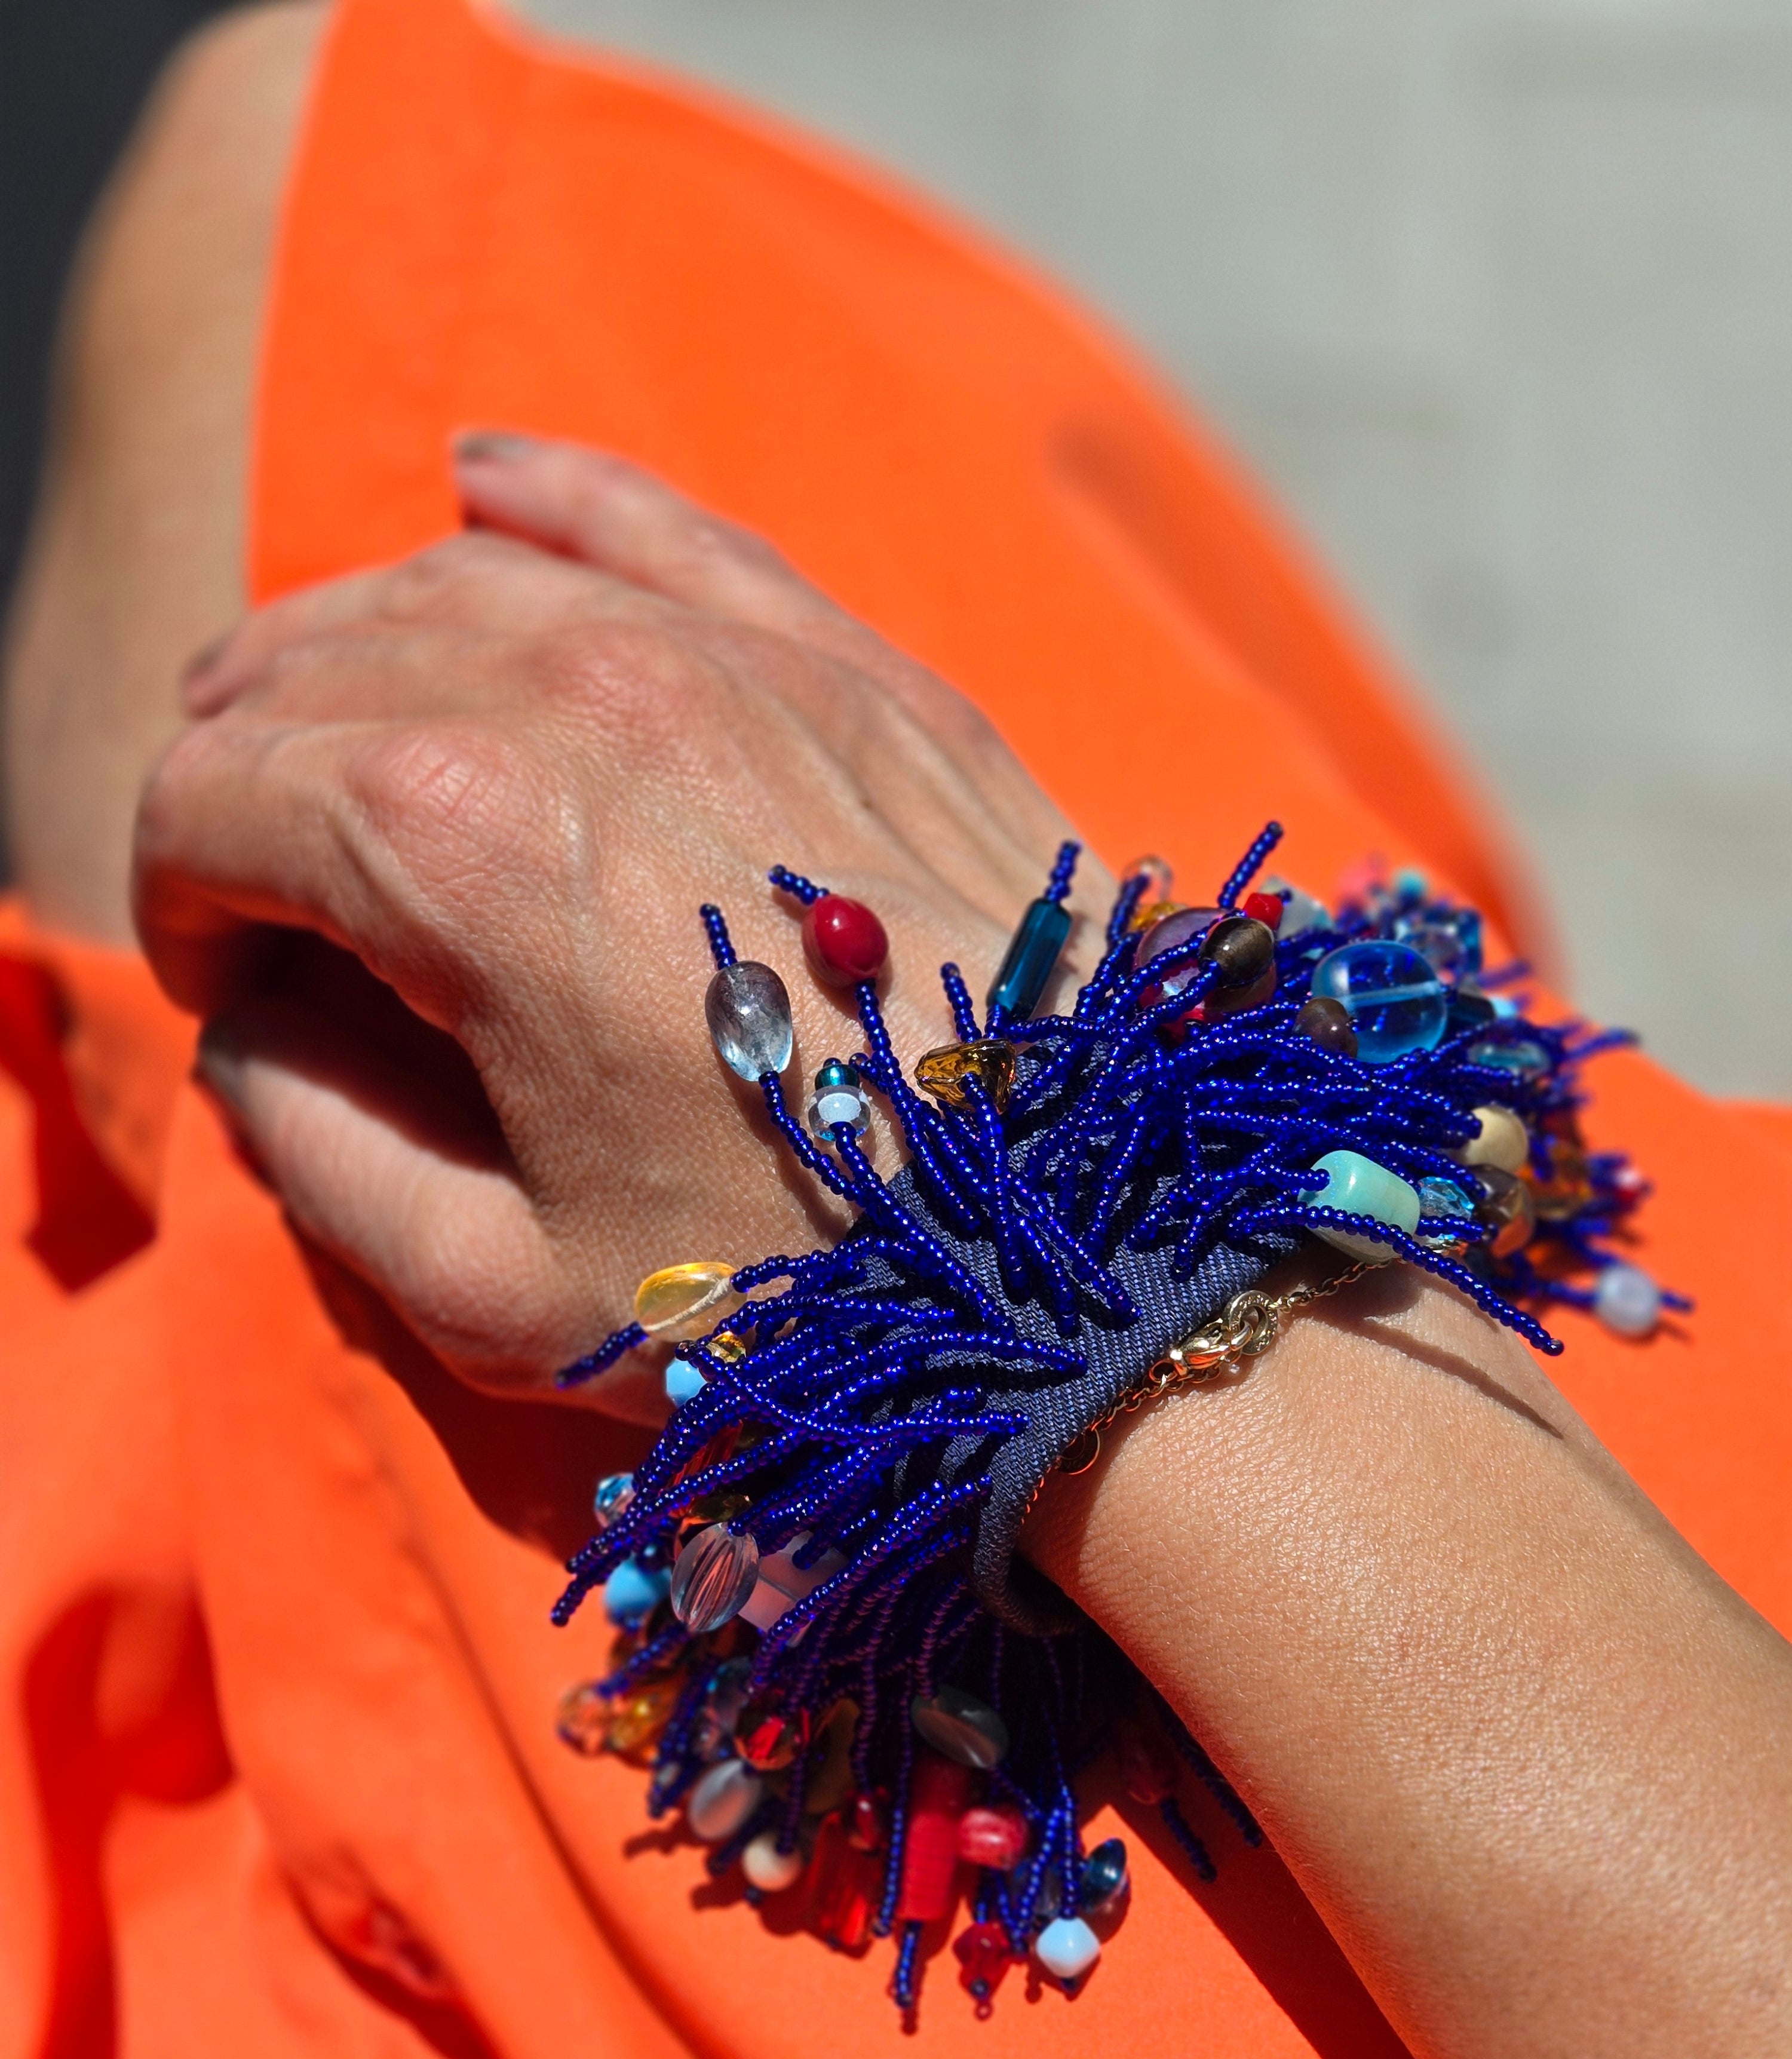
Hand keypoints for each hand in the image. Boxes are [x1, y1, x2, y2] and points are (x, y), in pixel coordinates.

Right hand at [134, 436, 1111, 1403]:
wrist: (1095, 1221)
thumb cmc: (804, 1274)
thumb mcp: (500, 1288)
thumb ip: (320, 1153)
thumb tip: (259, 1030)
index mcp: (457, 844)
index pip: (212, 798)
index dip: (181, 898)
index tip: (228, 983)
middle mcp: (572, 696)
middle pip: (308, 667)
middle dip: (248, 770)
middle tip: (271, 882)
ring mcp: (722, 655)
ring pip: (453, 580)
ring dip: (355, 650)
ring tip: (335, 732)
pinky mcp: (843, 660)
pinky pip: (649, 521)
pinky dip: (542, 498)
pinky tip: (481, 487)